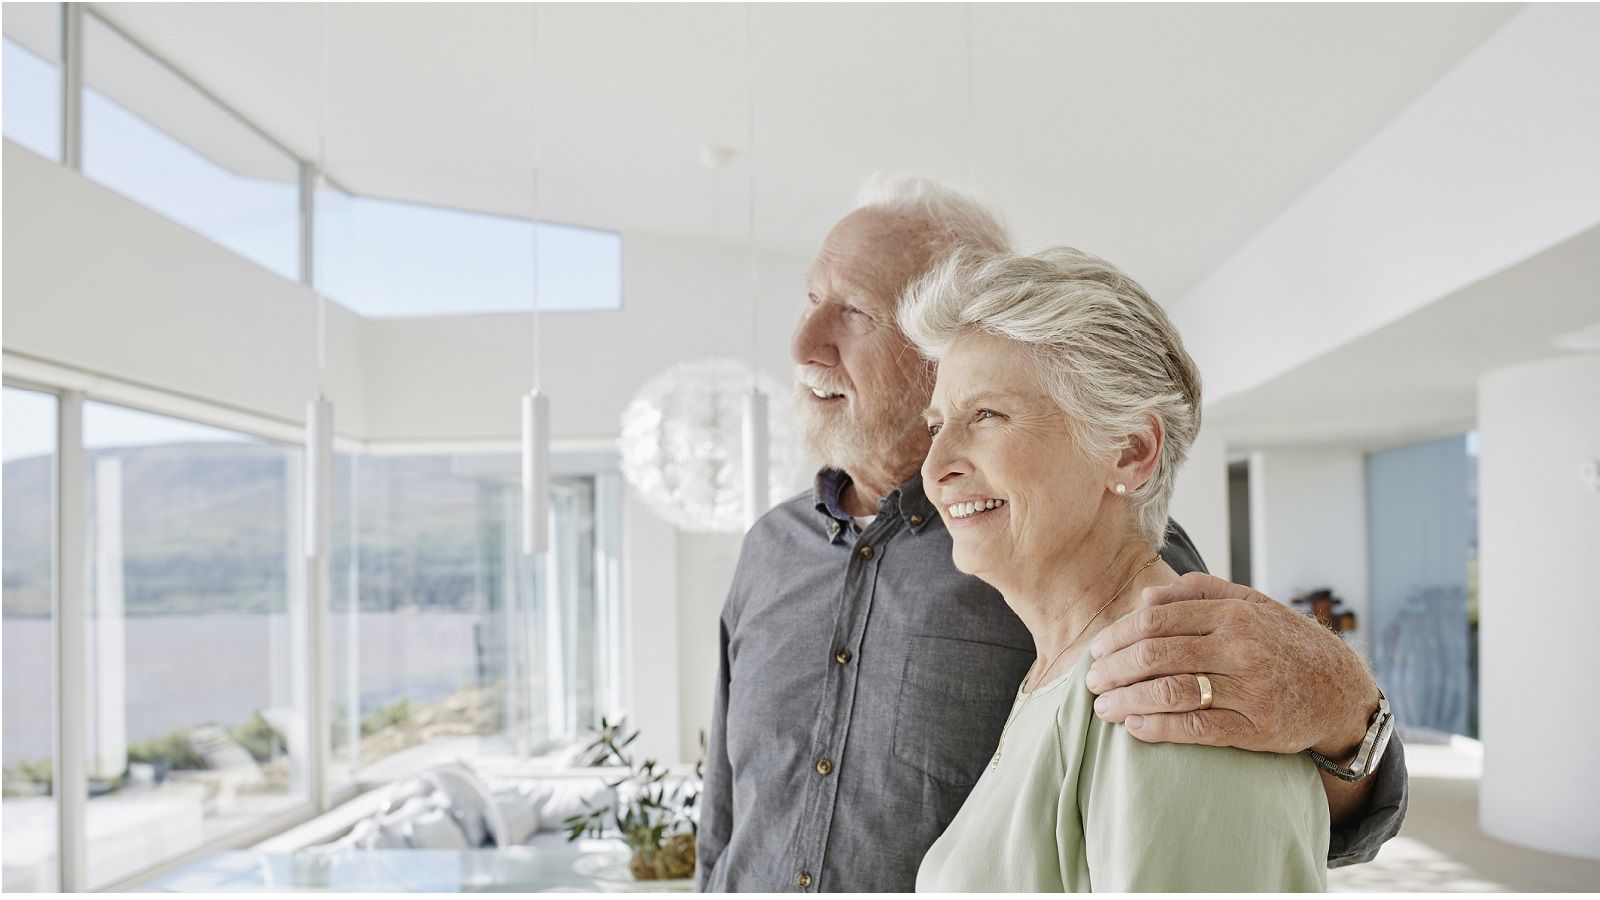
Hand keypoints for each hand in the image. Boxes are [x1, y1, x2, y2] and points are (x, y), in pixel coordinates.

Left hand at [1084, 572, 1377, 757]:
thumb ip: (1199, 593)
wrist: (1340, 689)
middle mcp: (1239, 647)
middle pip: (1157, 655)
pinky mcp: (1257, 728)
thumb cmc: (1284, 642)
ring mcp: (1249, 688)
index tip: (1096, 650)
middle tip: (1091, 681)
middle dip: (1114, 669)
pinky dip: (1159, 728)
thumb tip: (1146, 597)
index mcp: (1232, 614)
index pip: (1157, 621)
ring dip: (1128, 700)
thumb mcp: (1251, 604)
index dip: (1118, 636)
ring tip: (1103, 708)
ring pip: (1172, 692)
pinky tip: (1134, 727)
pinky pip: (1197, 728)